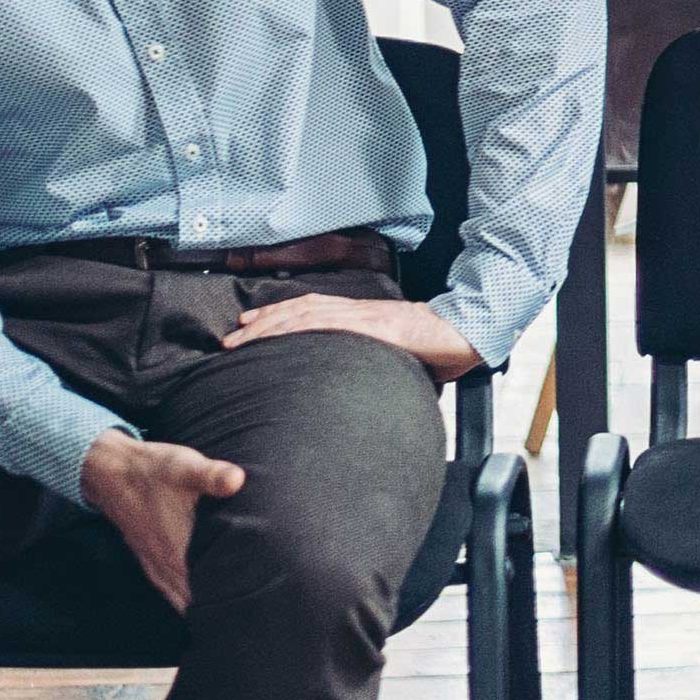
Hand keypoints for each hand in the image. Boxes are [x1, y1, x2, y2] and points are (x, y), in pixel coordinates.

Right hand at [79, 432, 244, 611]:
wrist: (112, 472)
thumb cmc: (154, 471)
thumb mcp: (185, 467)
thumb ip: (212, 476)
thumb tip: (236, 479)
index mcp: (180, 551)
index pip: (212, 592)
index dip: (235, 602)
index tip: (259, 606)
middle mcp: (168, 567)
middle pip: (199, 604)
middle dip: (225, 609)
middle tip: (255, 613)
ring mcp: (158, 567)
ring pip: (185, 602)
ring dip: (207, 607)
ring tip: (235, 613)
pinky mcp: (151, 563)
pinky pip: (172, 593)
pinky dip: (188, 601)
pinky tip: (203, 601)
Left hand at [221, 291, 482, 379]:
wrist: (468, 333)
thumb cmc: (443, 348)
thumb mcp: (405, 359)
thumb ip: (383, 367)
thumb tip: (376, 390)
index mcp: (366, 317)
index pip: (314, 310)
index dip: (281, 316)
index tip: (253, 325)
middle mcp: (359, 311)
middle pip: (299, 309)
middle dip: (262, 322)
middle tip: (231, 338)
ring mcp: (362, 315)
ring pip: (302, 313)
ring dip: (266, 326)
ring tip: (238, 341)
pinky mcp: (369, 324)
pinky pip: (323, 321)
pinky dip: (292, 325)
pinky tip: (272, 332)